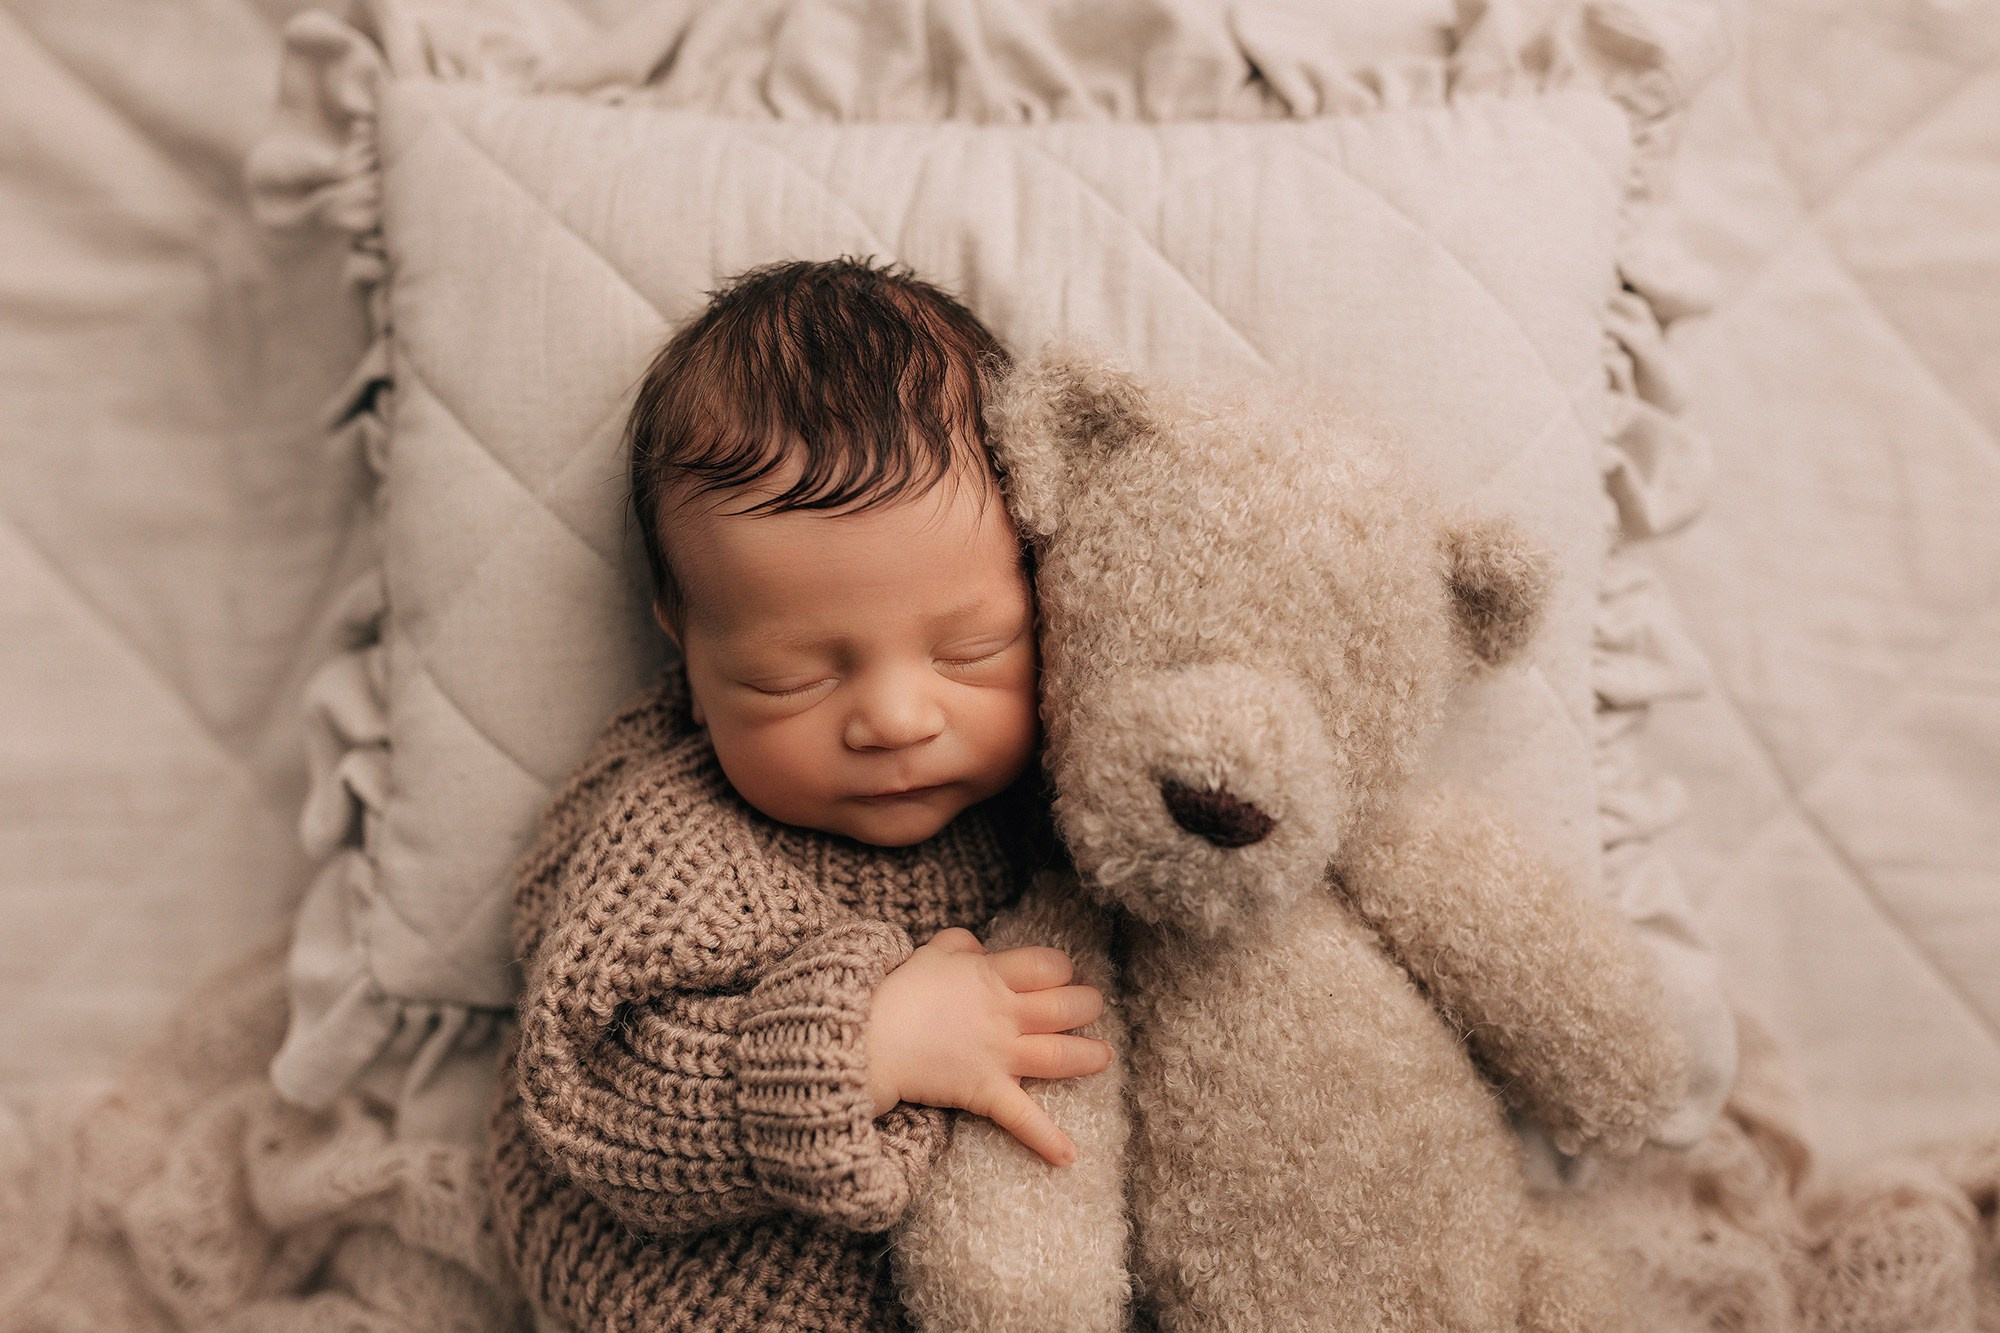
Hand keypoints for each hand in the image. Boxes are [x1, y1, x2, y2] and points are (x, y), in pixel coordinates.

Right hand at [864, 926, 1111, 1166]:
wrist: (867, 1037)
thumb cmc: (898, 992)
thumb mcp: (930, 952)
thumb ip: (960, 944)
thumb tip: (980, 948)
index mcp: (992, 977)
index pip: (1048, 965)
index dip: (1061, 968)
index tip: (1060, 975)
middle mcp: (1005, 1015)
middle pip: (1066, 1008)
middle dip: (1088, 1006)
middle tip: (1091, 1008)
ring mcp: (999, 1055)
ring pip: (1060, 1057)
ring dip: (1090, 1058)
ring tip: (1105, 1056)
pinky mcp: (985, 1092)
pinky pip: (1022, 1117)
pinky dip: (1047, 1140)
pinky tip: (1070, 1156)